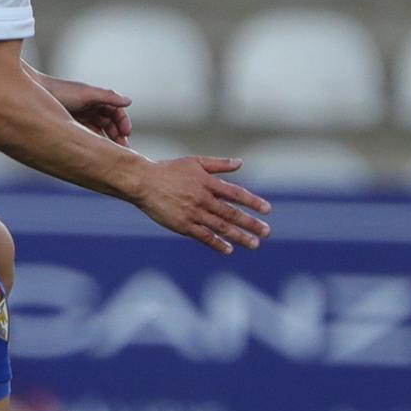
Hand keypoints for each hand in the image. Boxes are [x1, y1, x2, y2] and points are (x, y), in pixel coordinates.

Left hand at [43, 77, 132, 146]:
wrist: (36, 95)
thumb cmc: (61, 91)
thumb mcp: (87, 94)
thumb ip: (108, 97)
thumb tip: (129, 101)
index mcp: (96, 99)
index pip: (116, 112)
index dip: (123, 122)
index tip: (126, 133)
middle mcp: (91, 108)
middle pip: (110, 124)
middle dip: (118, 135)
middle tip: (124, 149)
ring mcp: (81, 118)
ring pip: (100, 132)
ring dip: (108, 142)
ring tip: (113, 154)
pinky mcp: (72, 127)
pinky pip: (87, 137)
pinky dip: (94, 144)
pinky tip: (98, 153)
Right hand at [135, 156, 271, 256]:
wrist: (143, 182)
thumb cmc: (168, 170)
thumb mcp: (195, 162)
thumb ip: (219, 164)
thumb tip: (240, 162)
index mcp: (208, 183)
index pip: (236, 194)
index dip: (253, 201)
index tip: (267, 209)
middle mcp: (203, 199)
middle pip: (232, 213)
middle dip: (251, 223)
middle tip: (267, 232)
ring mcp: (193, 213)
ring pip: (221, 226)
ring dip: (239, 236)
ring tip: (254, 244)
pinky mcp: (183, 225)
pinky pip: (203, 236)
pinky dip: (217, 243)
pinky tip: (229, 249)